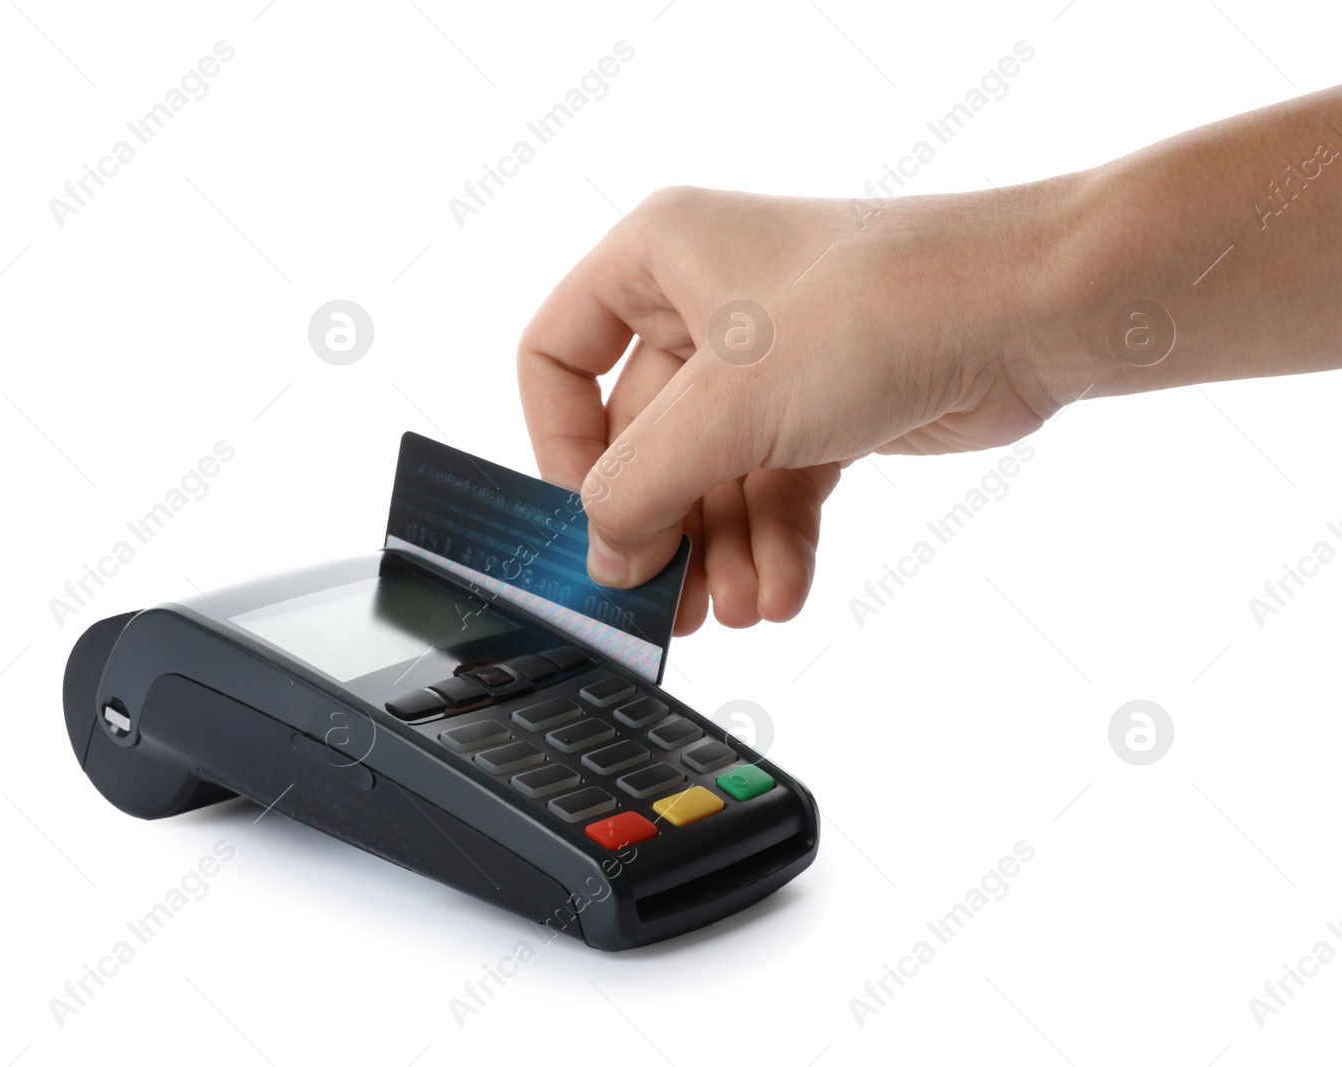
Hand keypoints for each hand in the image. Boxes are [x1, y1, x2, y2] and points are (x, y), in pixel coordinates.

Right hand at [517, 185, 1068, 633]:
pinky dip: (774, 542)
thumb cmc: (879, 308)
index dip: (558, 445)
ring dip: (722, 552)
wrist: (1035, 309)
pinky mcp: (827, 408)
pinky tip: (783, 592)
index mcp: (655, 259)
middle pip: (642, 439)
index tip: (587, 518)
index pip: (557, 357)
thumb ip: (642, 488)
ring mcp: (769, 360)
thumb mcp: (728, 406)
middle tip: (663, 606)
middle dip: (662, 527)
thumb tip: (601, 556)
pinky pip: (774, 487)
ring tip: (741, 610)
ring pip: (712, 476)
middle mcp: (703, 302)